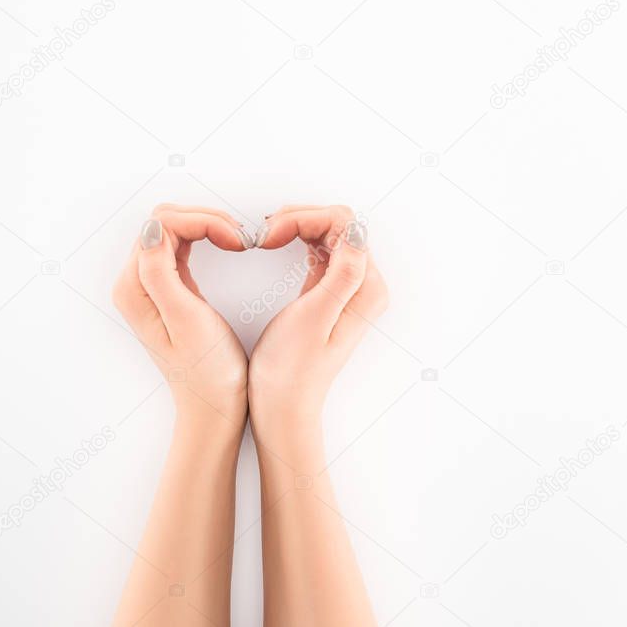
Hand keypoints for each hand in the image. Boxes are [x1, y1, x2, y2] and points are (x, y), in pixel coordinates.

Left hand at [112, 204, 254, 429]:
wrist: (215, 406)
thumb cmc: (207, 373)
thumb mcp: (186, 319)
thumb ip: (161, 272)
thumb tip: (151, 227)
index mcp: (134, 288)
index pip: (162, 224)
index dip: (203, 222)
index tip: (237, 241)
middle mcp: (135, 284)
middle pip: (165, 221)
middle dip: (205, 219)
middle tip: (241, 239)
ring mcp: (150, 286)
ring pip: (173, 229)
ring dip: (207, 226)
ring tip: (238, 242)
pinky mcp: (168, 289)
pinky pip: (180, 246)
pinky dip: (205, 237)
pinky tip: (227, 247)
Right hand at [248, 205, 388, 442]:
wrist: (282, 407)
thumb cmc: (290, 372)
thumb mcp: (314, 318)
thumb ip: (341, 274)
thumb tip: (356, 230)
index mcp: (365, 288)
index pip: (343, 223)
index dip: (303, 218)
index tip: (268, 235)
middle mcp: (363, 286)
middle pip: (337, 223)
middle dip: (298, 218)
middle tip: (262, 235)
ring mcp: (347, 289)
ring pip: (326, 233)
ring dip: (295, 226)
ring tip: (264, 238)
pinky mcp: (328, 293)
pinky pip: (319, 250)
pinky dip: (296, 239)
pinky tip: (274, 246)